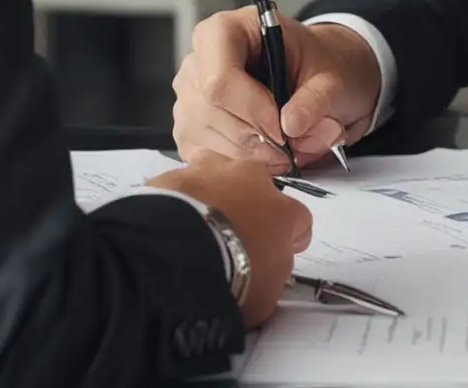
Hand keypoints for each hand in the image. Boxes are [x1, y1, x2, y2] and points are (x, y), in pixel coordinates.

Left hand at [149, 153, 312, 325]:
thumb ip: (272, 277)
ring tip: (197, 226)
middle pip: (260, 190)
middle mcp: (255, 179)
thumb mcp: (266, 297)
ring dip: (214, 195)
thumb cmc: (230, 275)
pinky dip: (178, 200)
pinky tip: (168, 224)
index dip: (288, 240)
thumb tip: (264, 279)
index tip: (273, 255)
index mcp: (285, 211)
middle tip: (232, 238)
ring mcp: (215, 170)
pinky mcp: (178, 172)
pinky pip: (182, 184)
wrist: (176, 254)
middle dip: (250, 209)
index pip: (299, 221)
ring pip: (220, 176)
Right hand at [173, 6, 381, 171]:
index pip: (219, 78)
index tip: (283, 129)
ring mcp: (189, 94)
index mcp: (227, 30)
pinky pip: (205, 153)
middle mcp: (198, 59)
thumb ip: (317, 100)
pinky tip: (266, 152)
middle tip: (293, 146)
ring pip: (207, 136)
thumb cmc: (315, 67)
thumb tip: (292, 125)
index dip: (252, 109)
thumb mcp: (330, 78)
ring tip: (287, 148)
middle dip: (255, 137)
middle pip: (210, 111)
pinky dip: (240, 161)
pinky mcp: (189, 125)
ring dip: (251, 153)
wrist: (313, 75)